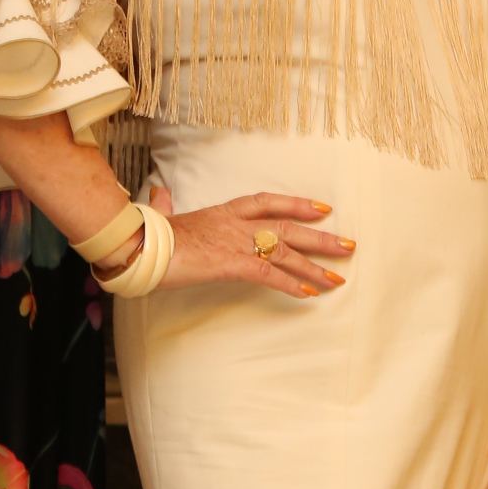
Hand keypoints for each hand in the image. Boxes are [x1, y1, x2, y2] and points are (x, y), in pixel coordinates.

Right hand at [139, 186, 352, 298]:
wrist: (139, 245)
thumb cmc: (149, 234)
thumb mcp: (163, 216)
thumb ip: (166, 205)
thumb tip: (160, 194)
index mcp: (223, 210)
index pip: (268, 201)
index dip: (297, 204)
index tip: (322, 209)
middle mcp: (236, 223)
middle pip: (288, 226)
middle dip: (321, 237)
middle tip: (348, 247)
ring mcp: (235, 242)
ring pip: (285, 252)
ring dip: (314, 266)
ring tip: (338, 278)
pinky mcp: (231, 263)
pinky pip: (269, 274)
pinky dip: (291, 284)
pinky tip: (310, 293)